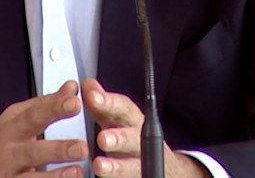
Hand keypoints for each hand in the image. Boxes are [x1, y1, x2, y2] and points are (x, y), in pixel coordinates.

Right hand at [0, 80, 89, 177]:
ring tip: (77, 171)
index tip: (73, 101)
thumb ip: (46, 104)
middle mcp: (10, 154)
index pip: (33, 115)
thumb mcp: (15, 118)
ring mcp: (9, 176)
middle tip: (81, 147)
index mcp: (11, 129)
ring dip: (55, 176)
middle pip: (33, 151)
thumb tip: (72, 88)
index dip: (53, 108)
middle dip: (57, 149)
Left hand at [82, 79, 210, 177]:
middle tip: (102, 138)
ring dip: (117, 166)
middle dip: (120, 138)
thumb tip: (87, 85)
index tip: (93, 97)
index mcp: (132, 121)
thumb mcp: (117, 119)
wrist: (166, 167)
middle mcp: (140, 141)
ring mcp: (143, 163)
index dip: (108, 102)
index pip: (123, 108)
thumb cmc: (133, 138)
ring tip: (99, 165)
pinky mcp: (144, 177)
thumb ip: (101, 105)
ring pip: (132, 165)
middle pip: (134, 138)